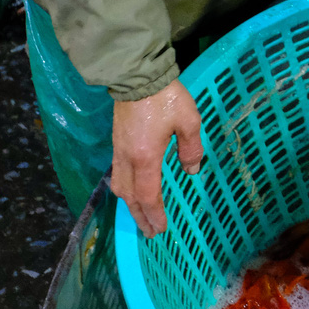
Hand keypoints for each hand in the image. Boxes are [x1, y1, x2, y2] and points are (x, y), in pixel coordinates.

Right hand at [111, 80, 202, 238]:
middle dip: (140, 216)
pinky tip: (133, 188)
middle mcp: (128, 159)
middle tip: (149, 232)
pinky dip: (126, 188)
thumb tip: (191, 171)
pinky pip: (118, 174)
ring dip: (130, 204)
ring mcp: (119, 150)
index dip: (154, 214)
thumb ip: (191, 149)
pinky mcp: (117, 142)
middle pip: (130, 196)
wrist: (137, 76)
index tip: (160, 229)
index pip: (148, 195)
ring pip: (120, 186)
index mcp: (145, 158)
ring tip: (140, 215)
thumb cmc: (165, 98)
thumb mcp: (189, 121)